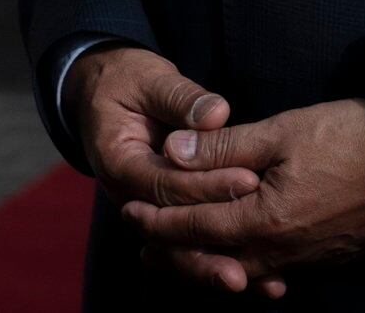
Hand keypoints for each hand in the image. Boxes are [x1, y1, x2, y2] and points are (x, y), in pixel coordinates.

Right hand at [63, 45, 271, 295]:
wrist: (103, 93)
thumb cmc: (127, 81)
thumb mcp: (150, 79)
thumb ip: (180, 98)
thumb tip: (216, 114)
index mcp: (118, 162)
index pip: (165, 184)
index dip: (207, 185)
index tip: (249, 180)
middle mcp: (128, 196)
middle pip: (170, 234)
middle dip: (212, 251)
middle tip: (251, 266)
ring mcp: (147, 210)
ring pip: (181, 250)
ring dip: (218, 267)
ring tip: (262, 284)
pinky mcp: (166, 215)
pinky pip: (193, 244)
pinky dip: (223, 259)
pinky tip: (262, 280)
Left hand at [119, 96, 364, 291]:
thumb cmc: (353, 140)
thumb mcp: (283, 131)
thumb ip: (224, 147)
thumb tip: (172, 152)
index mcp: (264, 221)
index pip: (194, 226)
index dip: (157, 220)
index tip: (128, 211)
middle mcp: (282, 252)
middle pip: (211, 259)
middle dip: (172, 252)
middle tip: (140, 244)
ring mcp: (306, 261)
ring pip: (242, 270)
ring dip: (206, 261)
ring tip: (179, 256)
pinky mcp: (326, 260)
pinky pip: (274, 273)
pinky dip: (246, 267)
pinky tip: (240, 263)